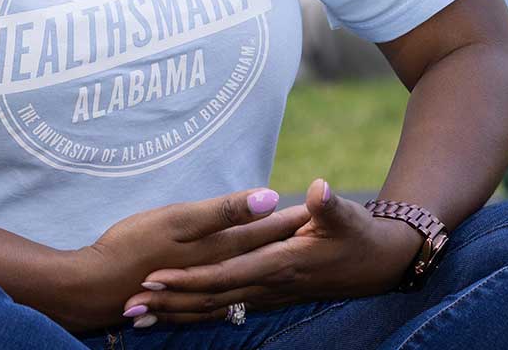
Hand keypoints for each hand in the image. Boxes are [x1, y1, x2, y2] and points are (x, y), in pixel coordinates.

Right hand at [47, 188, 308, 332]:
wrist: (92, 287)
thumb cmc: (131, 246)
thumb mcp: (179, 221)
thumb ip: (225, 211)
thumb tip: (269, 198)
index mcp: (217, 249)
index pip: (262, 232)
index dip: (286, 220)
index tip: (312, 210)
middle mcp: (214, 271)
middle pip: (256, 255)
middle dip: (281, 241)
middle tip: (309, 228)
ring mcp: (198, 288)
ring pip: (242, 278)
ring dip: (262, 265)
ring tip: (285, 253)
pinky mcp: (181, 298)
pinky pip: (220, 300)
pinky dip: (236, 293)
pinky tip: (242, 294)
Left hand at [125, 180, 423, 326]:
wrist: (378, 265)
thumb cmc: (361, 236)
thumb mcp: (348, 217)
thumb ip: (329, 206)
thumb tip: (320, 189)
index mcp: (280, 263)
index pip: (226, 274)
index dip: (191, 278)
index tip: (156, 277)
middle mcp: (269, 285)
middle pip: (211, 298)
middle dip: (170, 302)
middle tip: (130, 304)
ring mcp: (268, 294)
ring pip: (215, 310)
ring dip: (176, 314)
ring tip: (137, 318)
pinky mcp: (268, 296)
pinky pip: (226, 310)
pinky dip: (196, 315)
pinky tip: (172, 317)